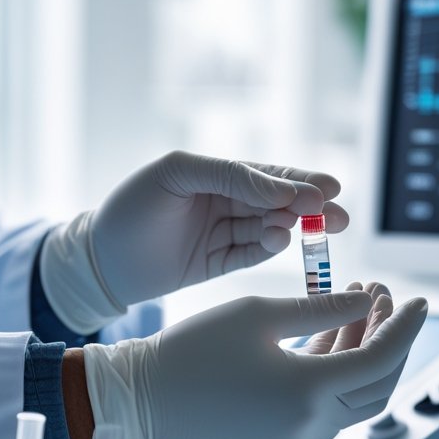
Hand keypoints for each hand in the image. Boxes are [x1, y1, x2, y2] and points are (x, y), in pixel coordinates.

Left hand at [40, 150, 348, 333]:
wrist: (98, 262)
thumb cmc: (131, 208)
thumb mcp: (177, 175)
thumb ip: (229, 175)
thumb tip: (279, 190)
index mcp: (215, 174)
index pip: (266, 174)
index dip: (299, 180)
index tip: (328, 189)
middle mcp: (223, 201)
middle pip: (277, 202)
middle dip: (311, 207)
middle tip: (340, 215)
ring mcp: (222, 233)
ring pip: (269, 228)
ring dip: (291, 228)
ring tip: (302, 229)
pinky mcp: (218, 264)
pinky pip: (252, 254)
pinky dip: (268, 248)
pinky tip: (279, 241)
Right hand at [80, 287, 427, 438]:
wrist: (140, 400)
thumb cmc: (192, 351)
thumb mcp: (259, 313)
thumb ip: (322, 308)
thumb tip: (366, 299)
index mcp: (310, 393)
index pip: (383, 358)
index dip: (406, 326)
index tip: (419, 299)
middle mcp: (312, 426)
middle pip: (378, 383)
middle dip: (389, 337)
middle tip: (384, 296)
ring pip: (353, 396)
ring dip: (361, 350)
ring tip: (357, 302)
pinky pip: (326, 408)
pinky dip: (336, 372)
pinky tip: (329, 332)